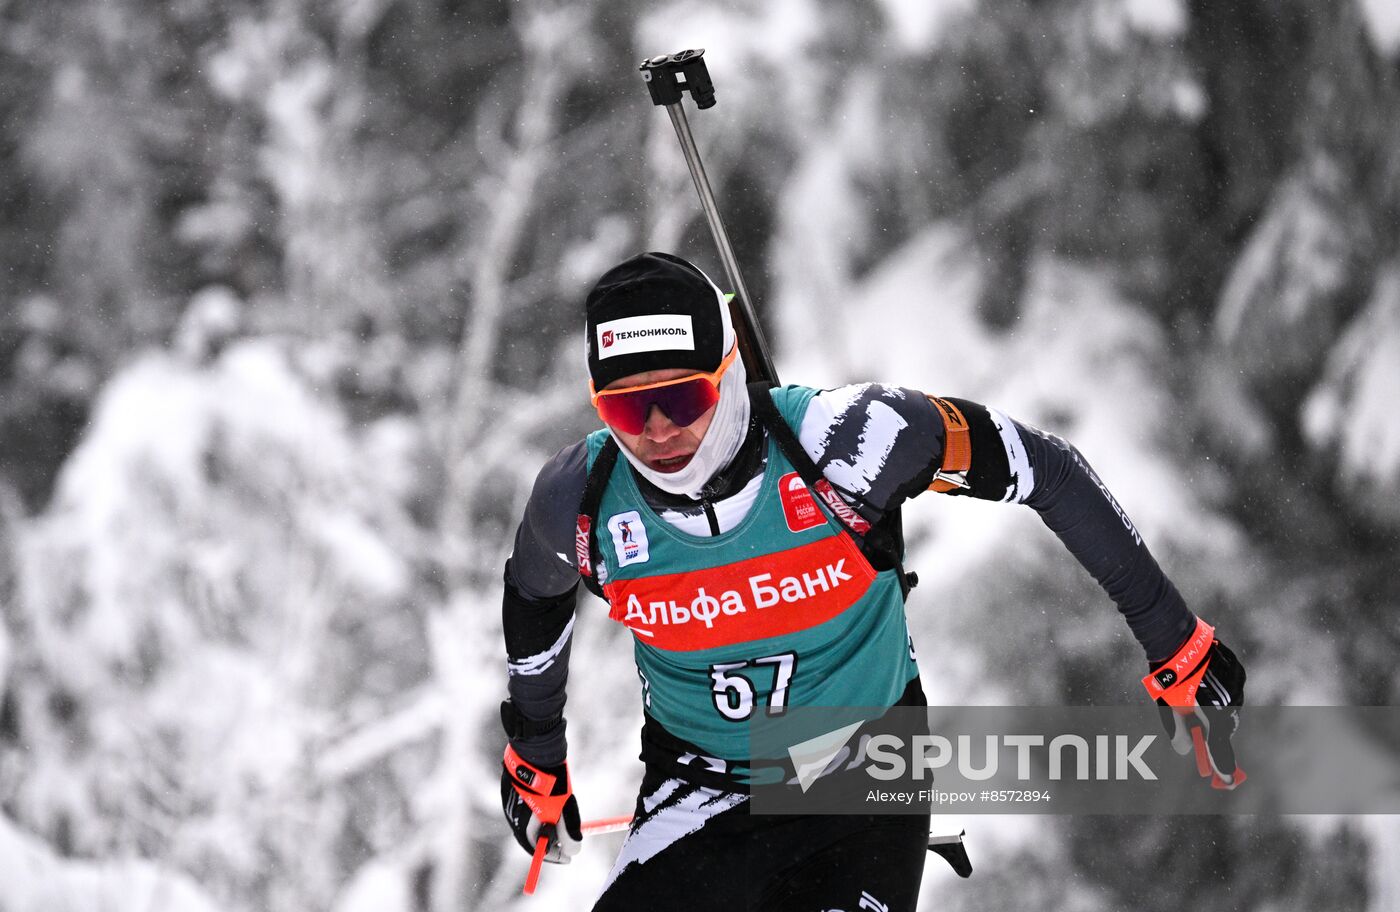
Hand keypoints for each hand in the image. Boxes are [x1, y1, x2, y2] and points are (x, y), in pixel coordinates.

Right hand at [501, 744, 582, 862]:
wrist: (536, 749)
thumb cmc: (550, 781)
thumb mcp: (565, 809)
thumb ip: (568, 833)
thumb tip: (574, 850)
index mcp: (522, 825)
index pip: (536, 849)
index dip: (554, 856)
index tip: (569, 857)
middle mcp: (512, 816)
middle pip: (533, 836)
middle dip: (552, 840)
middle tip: (568, 840)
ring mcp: (511, 800)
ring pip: (531, 819)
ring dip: (547, 823)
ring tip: (562, 818)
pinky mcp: (512, 787)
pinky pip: (527, 805)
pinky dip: (541, 808)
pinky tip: (552, 801)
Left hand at [1141, 618, 1246, 789]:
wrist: (1176, 639)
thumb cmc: (1169, 676)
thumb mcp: (1168, 707)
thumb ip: (1178, 730)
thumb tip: (1184, 750)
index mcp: (1214, 715)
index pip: (1220, 749)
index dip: (1223, 767)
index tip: (1228, 782)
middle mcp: (1232, 702)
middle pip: (1226, 727)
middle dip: (1215, 733)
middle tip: (1202, 734)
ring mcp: (1237, 685)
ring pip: (1231, 706)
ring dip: (1218, 709)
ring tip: (1199, 700)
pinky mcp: (1238, 670)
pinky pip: (1233, 687)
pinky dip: (1222, 691)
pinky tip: (1206, 683)